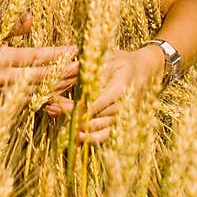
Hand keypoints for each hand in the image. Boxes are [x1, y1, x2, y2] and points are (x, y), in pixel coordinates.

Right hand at [0, 12, 78, 96]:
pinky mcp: (5, 103)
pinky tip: (62, 98)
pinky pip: (30, 103)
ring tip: (76, 79)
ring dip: (58, 86)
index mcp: (1, 57)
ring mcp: (4, 93)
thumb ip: (13, 25)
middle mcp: (3, 78)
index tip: (74, 48)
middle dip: (63, 72)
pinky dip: (47, 101)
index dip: (56, 53)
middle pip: (40, 77)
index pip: (35, 56)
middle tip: (82, 66)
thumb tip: (31, 16)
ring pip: (37, 92)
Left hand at [45, 45, 162, 143]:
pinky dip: (91, 138)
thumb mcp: (109, 57)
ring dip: (76, 126)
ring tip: (55, 115)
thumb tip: (69, 70)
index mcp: (120, 87)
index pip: (96, 102)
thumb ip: (91, 66)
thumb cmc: (124, 61)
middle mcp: (122, 105)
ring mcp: (122, 116)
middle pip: (94, 117)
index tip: (59, 103)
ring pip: (98, 129)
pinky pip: (105, 135)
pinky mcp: (120, 122)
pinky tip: (76, 136)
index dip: (77, 106)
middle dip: (71, 115)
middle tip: (51, 108)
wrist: (146, 70)